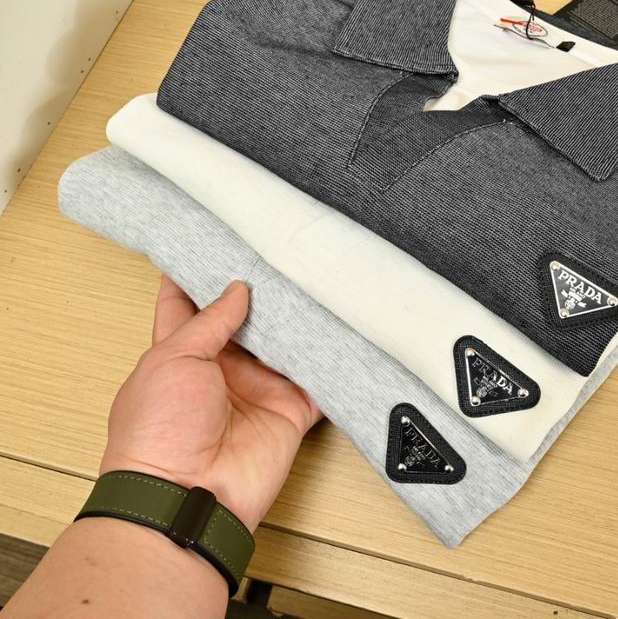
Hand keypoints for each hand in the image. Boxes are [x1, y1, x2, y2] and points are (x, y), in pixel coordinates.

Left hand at [100, 275, 321, 531]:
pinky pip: (317, 380)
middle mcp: (222, 368)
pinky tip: (340, 329)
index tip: (215, 240)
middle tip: (278, 252)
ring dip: (297, 319)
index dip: (198, 272)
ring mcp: (258, 388)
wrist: (188, 495)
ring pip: (284, 343)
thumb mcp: (173, 358)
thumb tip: (237, 289)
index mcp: (182, 353)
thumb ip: (211, 320)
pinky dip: (330, 360)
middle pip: (246, 319)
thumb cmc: (159, 431)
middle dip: (260, 289)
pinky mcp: (290, 410)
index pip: (189, 304)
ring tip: (313, 278)